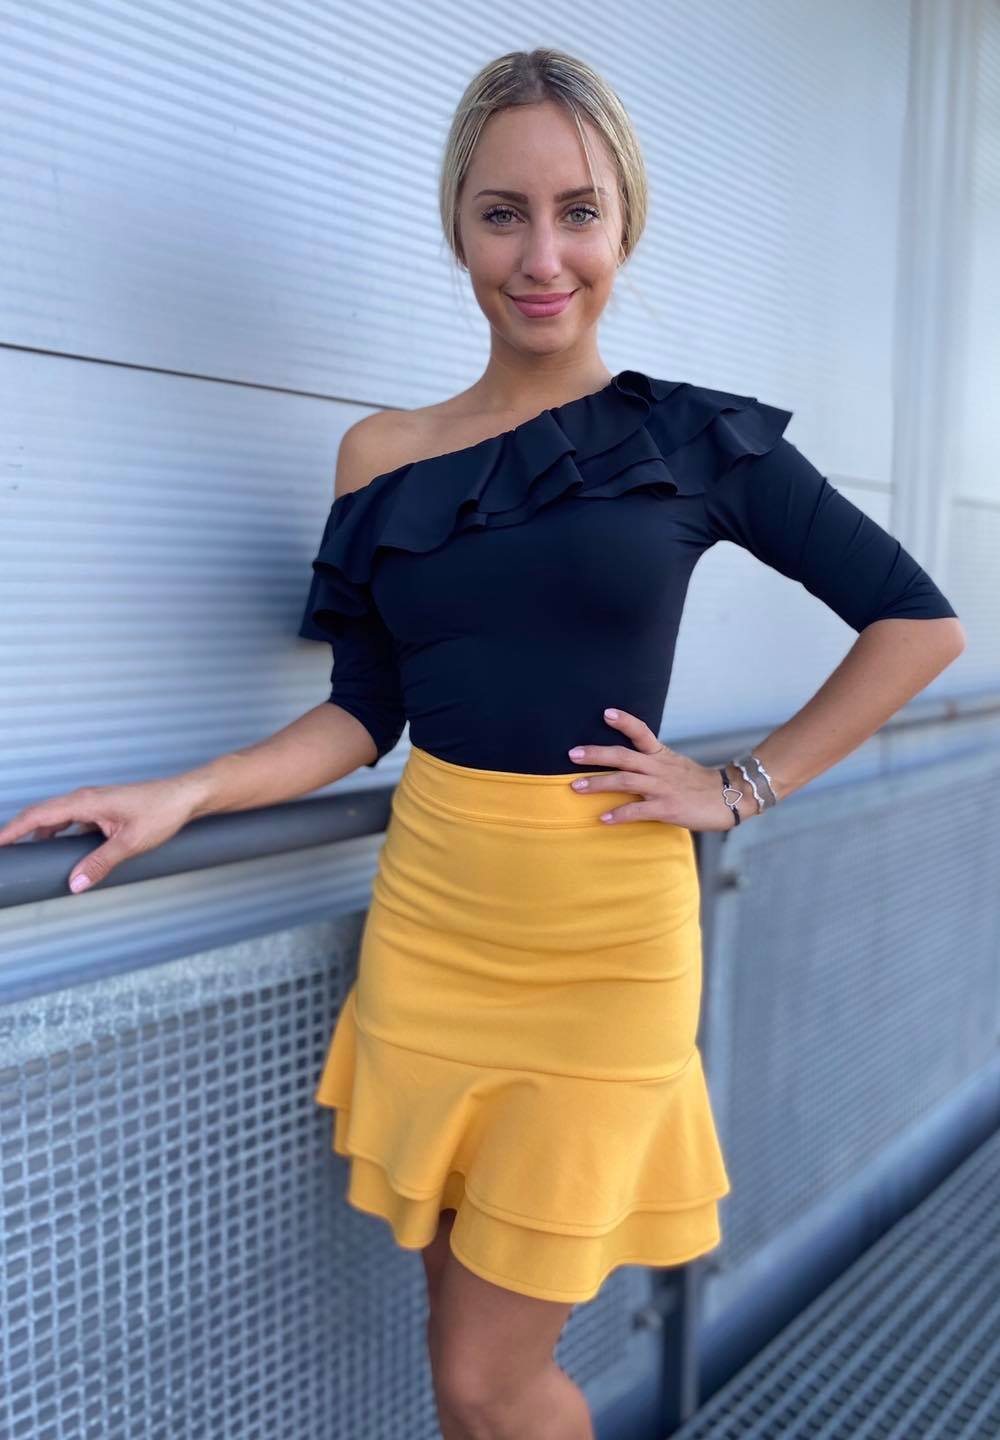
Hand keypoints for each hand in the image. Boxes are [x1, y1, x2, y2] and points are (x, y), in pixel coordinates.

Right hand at [0, 775, 205, 892]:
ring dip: (38, 834)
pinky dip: (58, 833)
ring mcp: (92, 803)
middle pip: (41, 815)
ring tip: (24, 854)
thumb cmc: (162, 811)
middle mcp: (85, 799)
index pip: (38, 815)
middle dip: (18, 831)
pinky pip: (70, 821)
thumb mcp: (131, 843)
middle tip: (3, 850)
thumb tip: (76, 883)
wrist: (185, 797)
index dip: (13, 829)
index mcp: (85, 802)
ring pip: (55, 818)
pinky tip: (58, 850)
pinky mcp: (101, 810)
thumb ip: (101, 863)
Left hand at [567, 707, 742, 830]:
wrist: (730, 798)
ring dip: (598, 784)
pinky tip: (603, 818)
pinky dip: (618, 814)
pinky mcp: (667, 808)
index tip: (606, 712)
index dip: (624, 721)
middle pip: (623, 756)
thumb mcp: (675, 764)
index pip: (642, 732)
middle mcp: (659, 768)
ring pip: (625, 781)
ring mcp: (662, 788)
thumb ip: (652, 762)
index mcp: (661, 756)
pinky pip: (637, 811)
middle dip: (596, 755)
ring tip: (576, 787)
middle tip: (571, 754)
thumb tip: (628, 764)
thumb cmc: (699, 784)